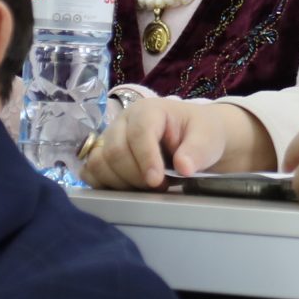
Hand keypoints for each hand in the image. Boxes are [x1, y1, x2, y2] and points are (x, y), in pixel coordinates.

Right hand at [83, 94, 272, 190]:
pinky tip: (128, 188)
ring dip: (121, 183)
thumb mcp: (208, 137)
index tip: (157, 181)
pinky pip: (91, 172)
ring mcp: (110, 138)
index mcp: (148, 110)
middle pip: (115, 152)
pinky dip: (105, 185)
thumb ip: (197, 151)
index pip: (139, 133)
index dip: (146, 159)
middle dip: (136, 175)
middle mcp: (123, 121)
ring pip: (99, 164)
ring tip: (147, 186)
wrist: (195, 138)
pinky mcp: (103, 155)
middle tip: (161, 185)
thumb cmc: (200, 133)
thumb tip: (183, 167)